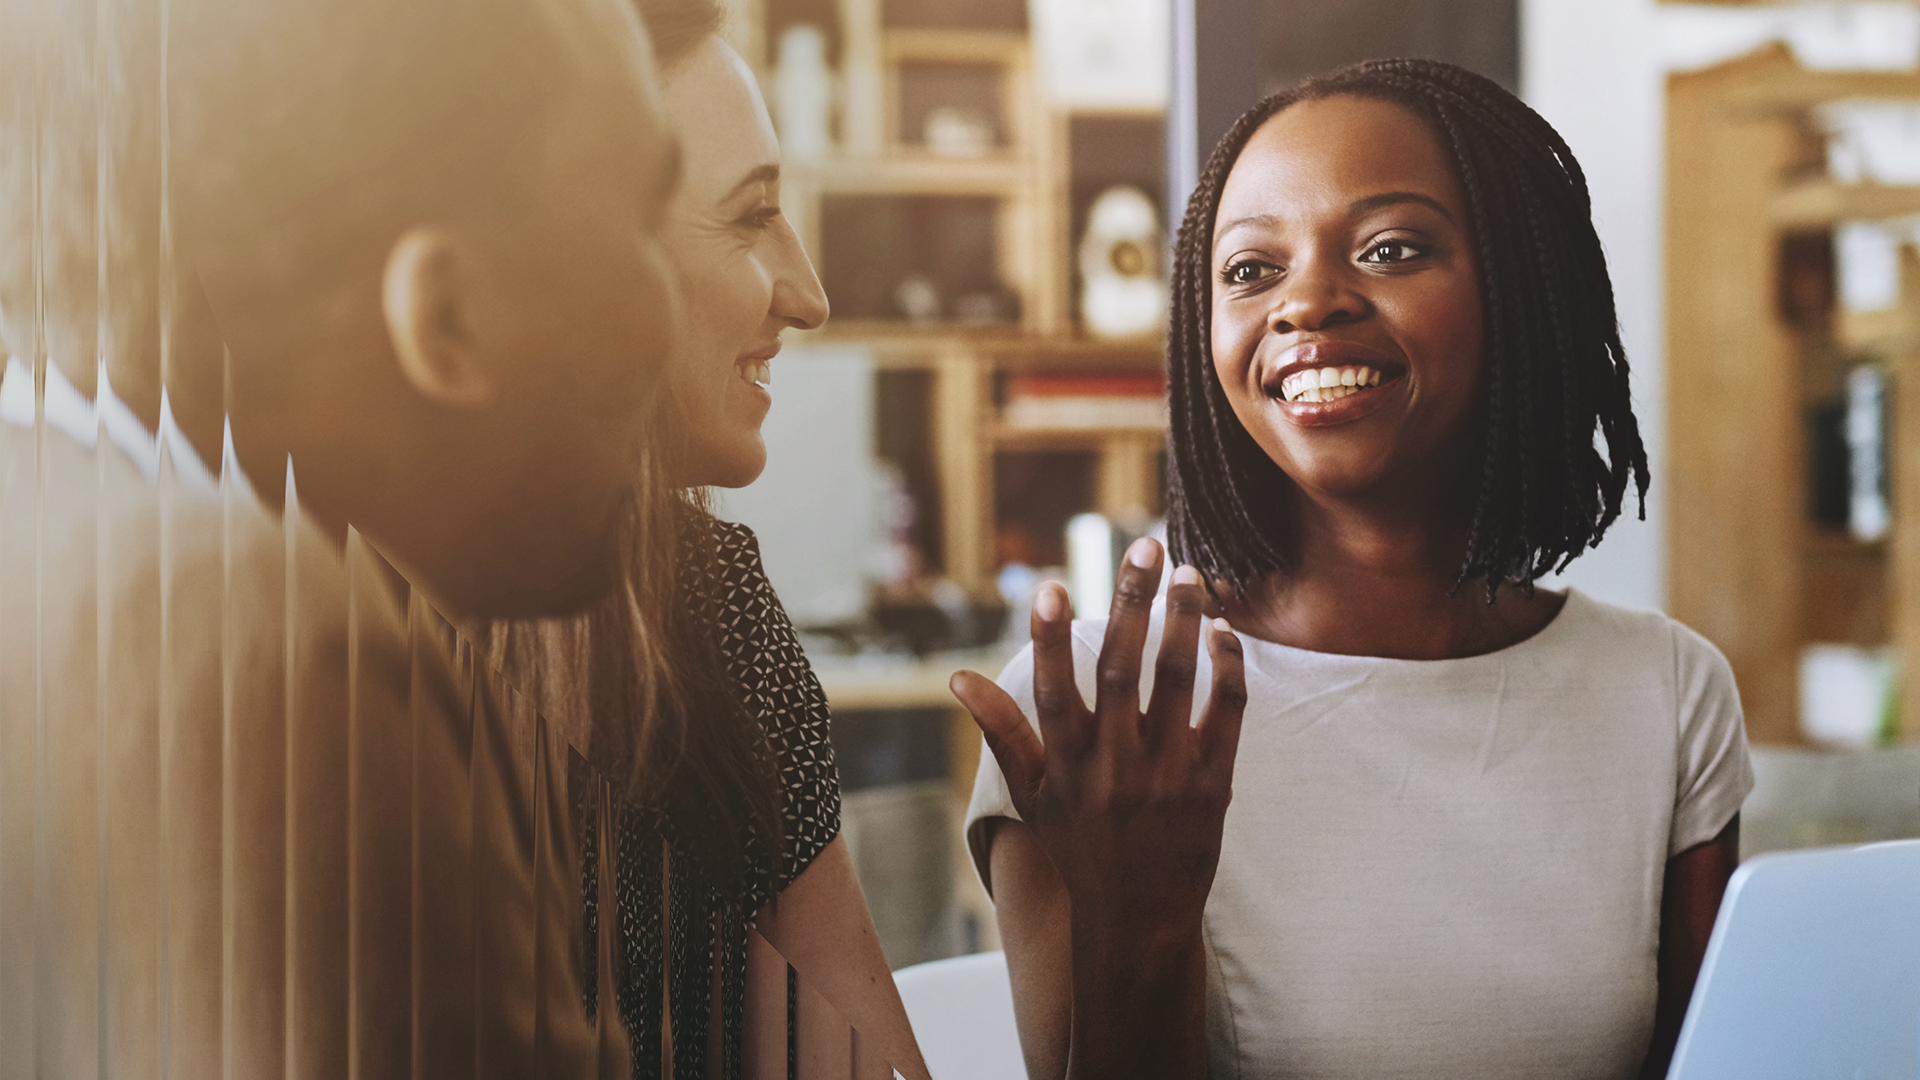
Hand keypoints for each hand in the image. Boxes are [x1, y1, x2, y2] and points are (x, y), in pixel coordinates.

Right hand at [951, 538, 1246, 932]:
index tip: (1049, 585)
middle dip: (1130, 601)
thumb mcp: (1032, 795)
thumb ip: (1001, 730)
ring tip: (1188, 573)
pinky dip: (1229, 667)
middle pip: (1121, 668)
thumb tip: (956, 676)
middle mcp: (1115, 767)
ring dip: (1184, 620)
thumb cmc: (1080, 848)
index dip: (1047, 637)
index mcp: (1066, 767)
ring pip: (1179, 681)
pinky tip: (1222, 629)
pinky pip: (1228, 712)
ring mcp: (1168, 775)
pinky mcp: (1214, 784)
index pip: (1052, 690)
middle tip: (1143, 545)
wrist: (1140, 919)